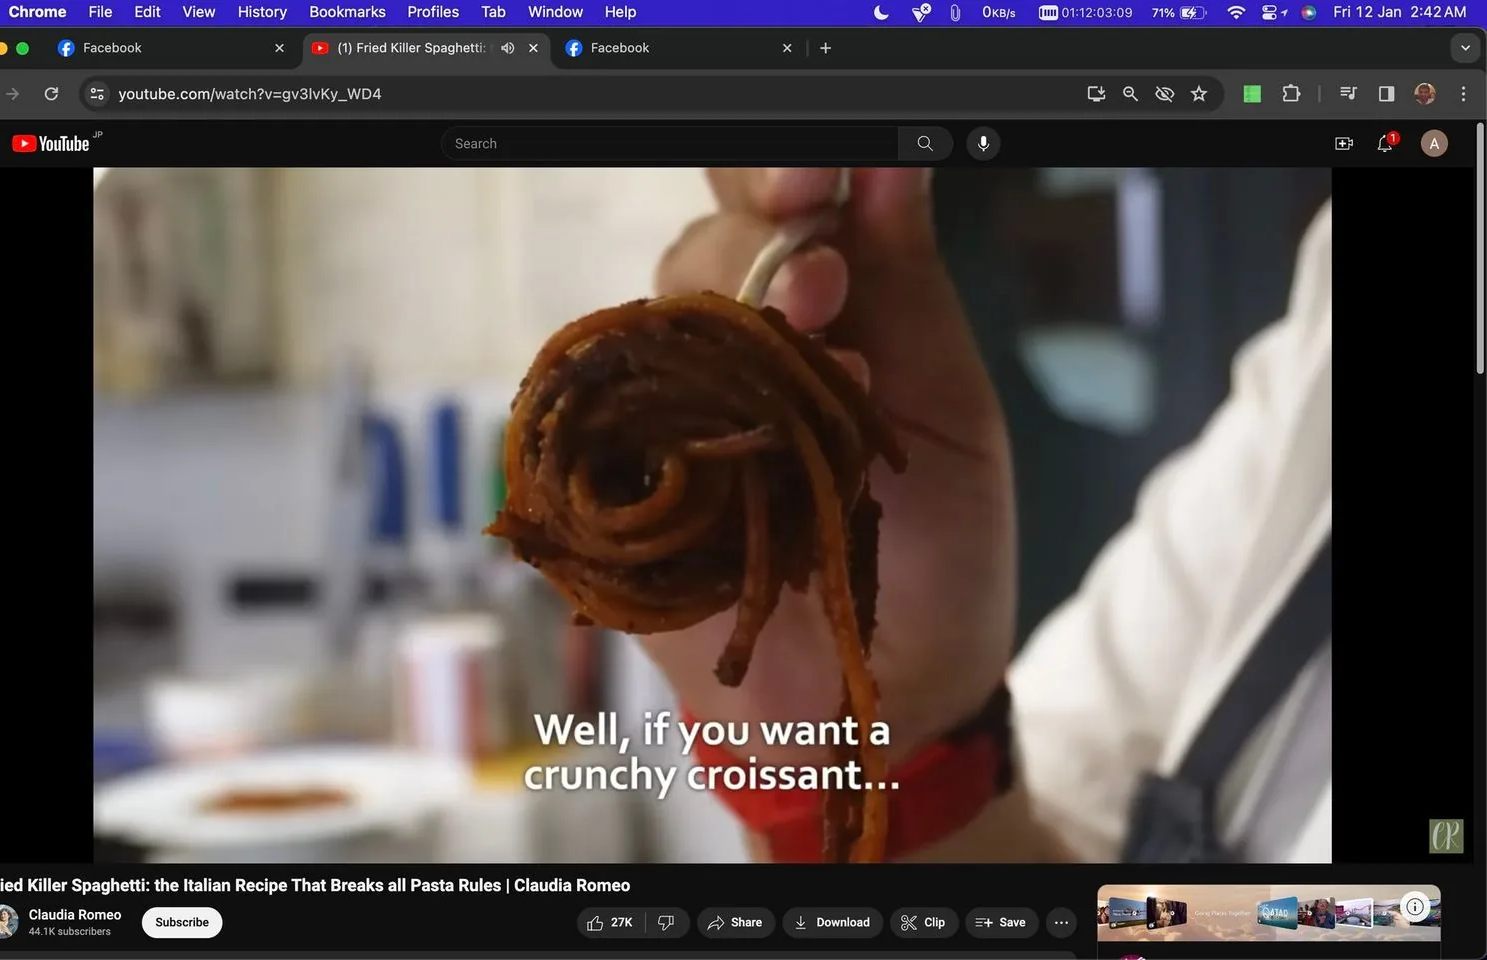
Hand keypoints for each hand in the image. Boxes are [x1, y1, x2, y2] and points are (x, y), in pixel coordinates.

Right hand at [642, 168, 1015, 767]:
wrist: (883, 699)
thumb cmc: (932, 555)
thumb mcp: (947, 412)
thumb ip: (909, 286)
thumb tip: (895, 158)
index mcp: (815, 314)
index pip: (771, 206)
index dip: (777, 180)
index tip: (816, 185)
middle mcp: (730, 352)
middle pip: (698, 253)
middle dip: (751, 253)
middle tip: (818, 292)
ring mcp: (665, 418)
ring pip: (645, 326)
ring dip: (714, 338)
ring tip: (809, 390)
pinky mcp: (612, 489)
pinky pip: (590, 420)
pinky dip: (640, 416)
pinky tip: (700, 444)